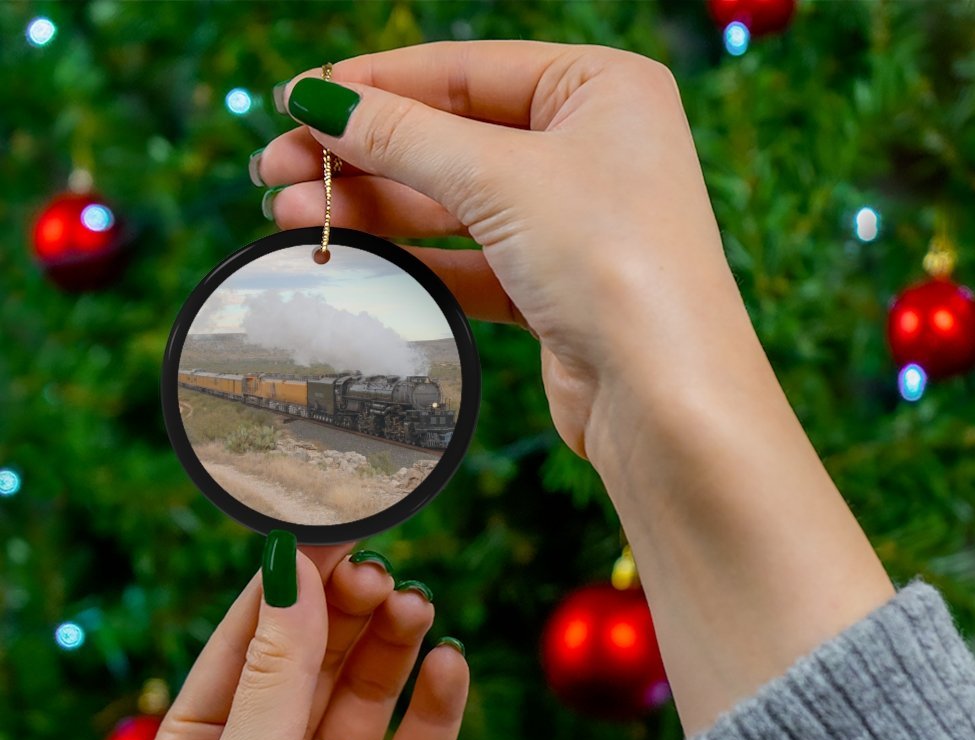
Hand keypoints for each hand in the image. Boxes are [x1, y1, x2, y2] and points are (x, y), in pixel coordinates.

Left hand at [143, 542, 468, 739]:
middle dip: (347, 610)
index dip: (292, 581)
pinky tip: (450, 666)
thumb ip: (277, 671)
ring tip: (417, 607)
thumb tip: (291, 567)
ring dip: (393, 646)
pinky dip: (437, 705)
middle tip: (382, 571)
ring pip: (369, 692)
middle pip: (317, 656)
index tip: (334, 526)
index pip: (251, 637)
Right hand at [257, 40, 751, 465]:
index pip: (465, 71)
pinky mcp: (555, 288)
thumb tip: (319, 100)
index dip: (374, 85)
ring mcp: (574, 222)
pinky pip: (470, 260)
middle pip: (452, 137)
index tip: (295, 100)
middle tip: (274, 170)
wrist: (664, 397)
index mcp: (601, 88)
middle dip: (362, 154)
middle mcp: (592, 148)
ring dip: (375, 208)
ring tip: (289, 215)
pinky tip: (352, 256)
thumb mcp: (501, 178)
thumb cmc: (612, 262)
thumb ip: (405, 137)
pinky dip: (414, 259)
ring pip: (455, 203)